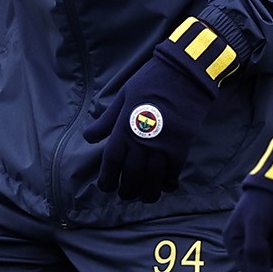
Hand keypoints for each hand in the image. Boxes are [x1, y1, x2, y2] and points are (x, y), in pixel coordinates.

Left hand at [87, 44, 218, 202]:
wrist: (184, 74)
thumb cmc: (150, 81)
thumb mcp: (122, 97)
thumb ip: (106, 121)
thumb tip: (89, 137)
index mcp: (124, 129)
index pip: (111, 163)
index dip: (107, 179)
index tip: (106, 187)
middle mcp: (141, 142)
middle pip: (131, 177)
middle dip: (127, 190)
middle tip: (126, 195)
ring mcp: (162, 147)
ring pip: (153, 181)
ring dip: (148, 193)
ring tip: (145, 197)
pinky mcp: (181, 147)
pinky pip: (173, 173)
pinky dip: (169, 184)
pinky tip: (166, 187)